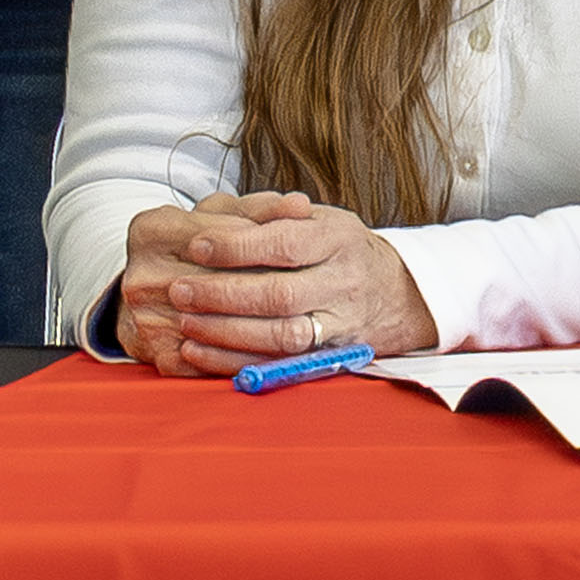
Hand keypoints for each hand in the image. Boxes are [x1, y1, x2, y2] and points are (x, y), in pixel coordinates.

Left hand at [118, 193, 441, 379]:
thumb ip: (268, 212)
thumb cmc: (341, 250)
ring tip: (186, 322)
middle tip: (179, 289)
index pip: (286, 243)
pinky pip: (281, 366)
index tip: (196, 245)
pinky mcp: (332, 358)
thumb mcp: (318, 217)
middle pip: (282, 294)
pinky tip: (199, 353)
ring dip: (228, 333)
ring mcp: (341, 324)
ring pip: (283, 336)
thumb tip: (215, 212)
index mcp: (339, 238)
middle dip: (225, 294)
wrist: (400, 295)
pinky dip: (237, 362)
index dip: (239, 247)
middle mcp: (344, 282)